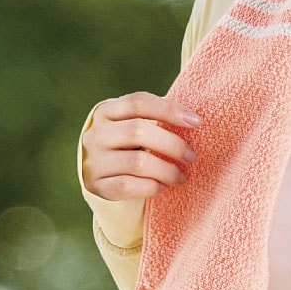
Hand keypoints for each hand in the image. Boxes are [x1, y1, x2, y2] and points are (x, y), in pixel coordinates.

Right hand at [80, 91, 201, 200]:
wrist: (102, 173)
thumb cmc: (129, 143)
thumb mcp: (136, 123)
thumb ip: (157, 117)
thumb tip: (193, 119)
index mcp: (107, 111)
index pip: (139, 102)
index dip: (169, 110)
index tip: (196, 121)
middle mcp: (96, 134)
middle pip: (138, 131)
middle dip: (173, 145)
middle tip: (192, 156)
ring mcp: (94, 160)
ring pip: (137, 162)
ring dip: (167, 170)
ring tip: (182, 176)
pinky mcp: (97, 185)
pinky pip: (128, 186)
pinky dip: (151, 186)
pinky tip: (163, 186)